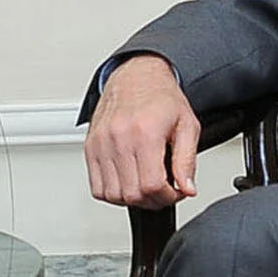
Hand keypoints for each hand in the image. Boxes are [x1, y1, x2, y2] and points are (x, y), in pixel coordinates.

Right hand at [85, 55, 199, 208]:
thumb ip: (187, 161)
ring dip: (131, 199)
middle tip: (163, 191)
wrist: (136, 76)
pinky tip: (127, 182)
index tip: (175, 192)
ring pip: (112, 194)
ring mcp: (101, 143)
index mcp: (145, 132)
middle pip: (132, 194)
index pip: (152, 185)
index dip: (167, 197)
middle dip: (152, 200)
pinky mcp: (90, 147)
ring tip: (145, 186)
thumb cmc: (161, 98)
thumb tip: (187, 188)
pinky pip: (96, 186)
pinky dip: (112, 192)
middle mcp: (119, 137)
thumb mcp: (187, 126)